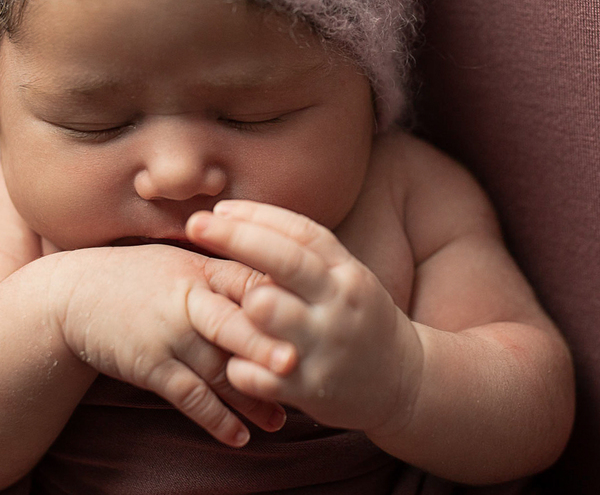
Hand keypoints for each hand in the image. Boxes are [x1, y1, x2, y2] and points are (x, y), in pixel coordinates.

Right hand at [46, 244, 296, 445]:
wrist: (73, 296)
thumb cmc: (138, 278)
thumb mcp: (181, 263)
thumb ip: (225, 273)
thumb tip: (279, 283)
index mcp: (203, 270)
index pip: (251, 282)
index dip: (282, 299)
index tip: (314, 315)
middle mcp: (188, 300)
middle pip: (237, 326)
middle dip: (267, 346)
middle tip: (299, 365)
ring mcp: (169, 335)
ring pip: (219, 371)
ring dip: (252, 399)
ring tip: (281, 420)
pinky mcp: (150, 366)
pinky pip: (189, 397)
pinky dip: (215, 419)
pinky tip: (238, 437)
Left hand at [184, 200, 421, 432]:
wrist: (404, 384)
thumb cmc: (358, 318)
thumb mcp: (345, 277)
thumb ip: (302, 251)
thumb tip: (235, 215)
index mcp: (346, 273)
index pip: (301, 233)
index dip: (257, 216)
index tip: (217, 209)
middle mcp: (338, 304)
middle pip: (284, 262)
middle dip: (236, 238)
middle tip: (195, 224)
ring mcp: (324, 347)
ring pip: (266, 312)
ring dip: (236, 303)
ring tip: (219, 304)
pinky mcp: (310, 389)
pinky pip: (256, 371)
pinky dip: (237, 363)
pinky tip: (230, 356)